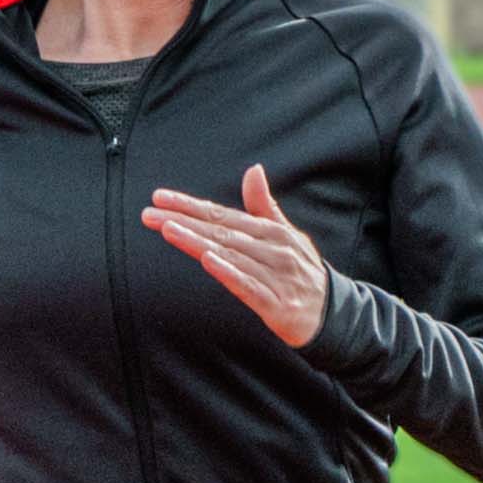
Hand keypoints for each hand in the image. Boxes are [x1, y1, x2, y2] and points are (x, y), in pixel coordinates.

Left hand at [142, 163, 330, 348]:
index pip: (223, 215)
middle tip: (150, 213)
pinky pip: (248, 285)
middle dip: (183, 221)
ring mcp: (274, 275)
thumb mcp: (286, 234)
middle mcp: (272, 249)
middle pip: (220, 232)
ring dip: (198, 242)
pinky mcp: (276, 303)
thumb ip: (264, 205)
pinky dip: (228, 272)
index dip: (191, 205)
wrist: (332, 313)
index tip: (160, 197)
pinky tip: (208, 260)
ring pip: (230, 255)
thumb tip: (253, 169)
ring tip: (168, 229)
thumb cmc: (300, 271)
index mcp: (271, 231)